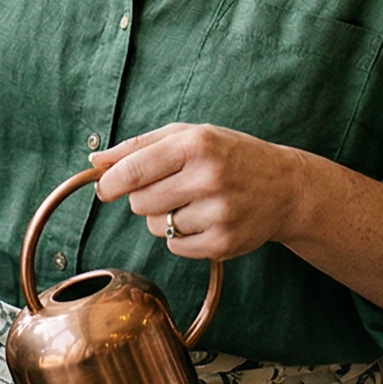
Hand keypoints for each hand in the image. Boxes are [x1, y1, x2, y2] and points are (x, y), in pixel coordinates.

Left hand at [90, 123, 303, 260]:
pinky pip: (175, 248)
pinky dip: (180, 238)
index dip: (110, 183)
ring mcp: (218, 213)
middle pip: (139, 202)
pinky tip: (204, 220)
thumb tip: (95, 160)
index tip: (105, 188)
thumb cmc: (231, 156)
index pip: (133, 170)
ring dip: (163, 218)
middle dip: (143, 198)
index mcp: (196, 145)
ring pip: (155, 227)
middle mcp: (208, 178)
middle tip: (168, 188)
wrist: (286, 187)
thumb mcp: (190, 136)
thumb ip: (140, 146)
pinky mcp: (223, 243)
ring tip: (193, 202)